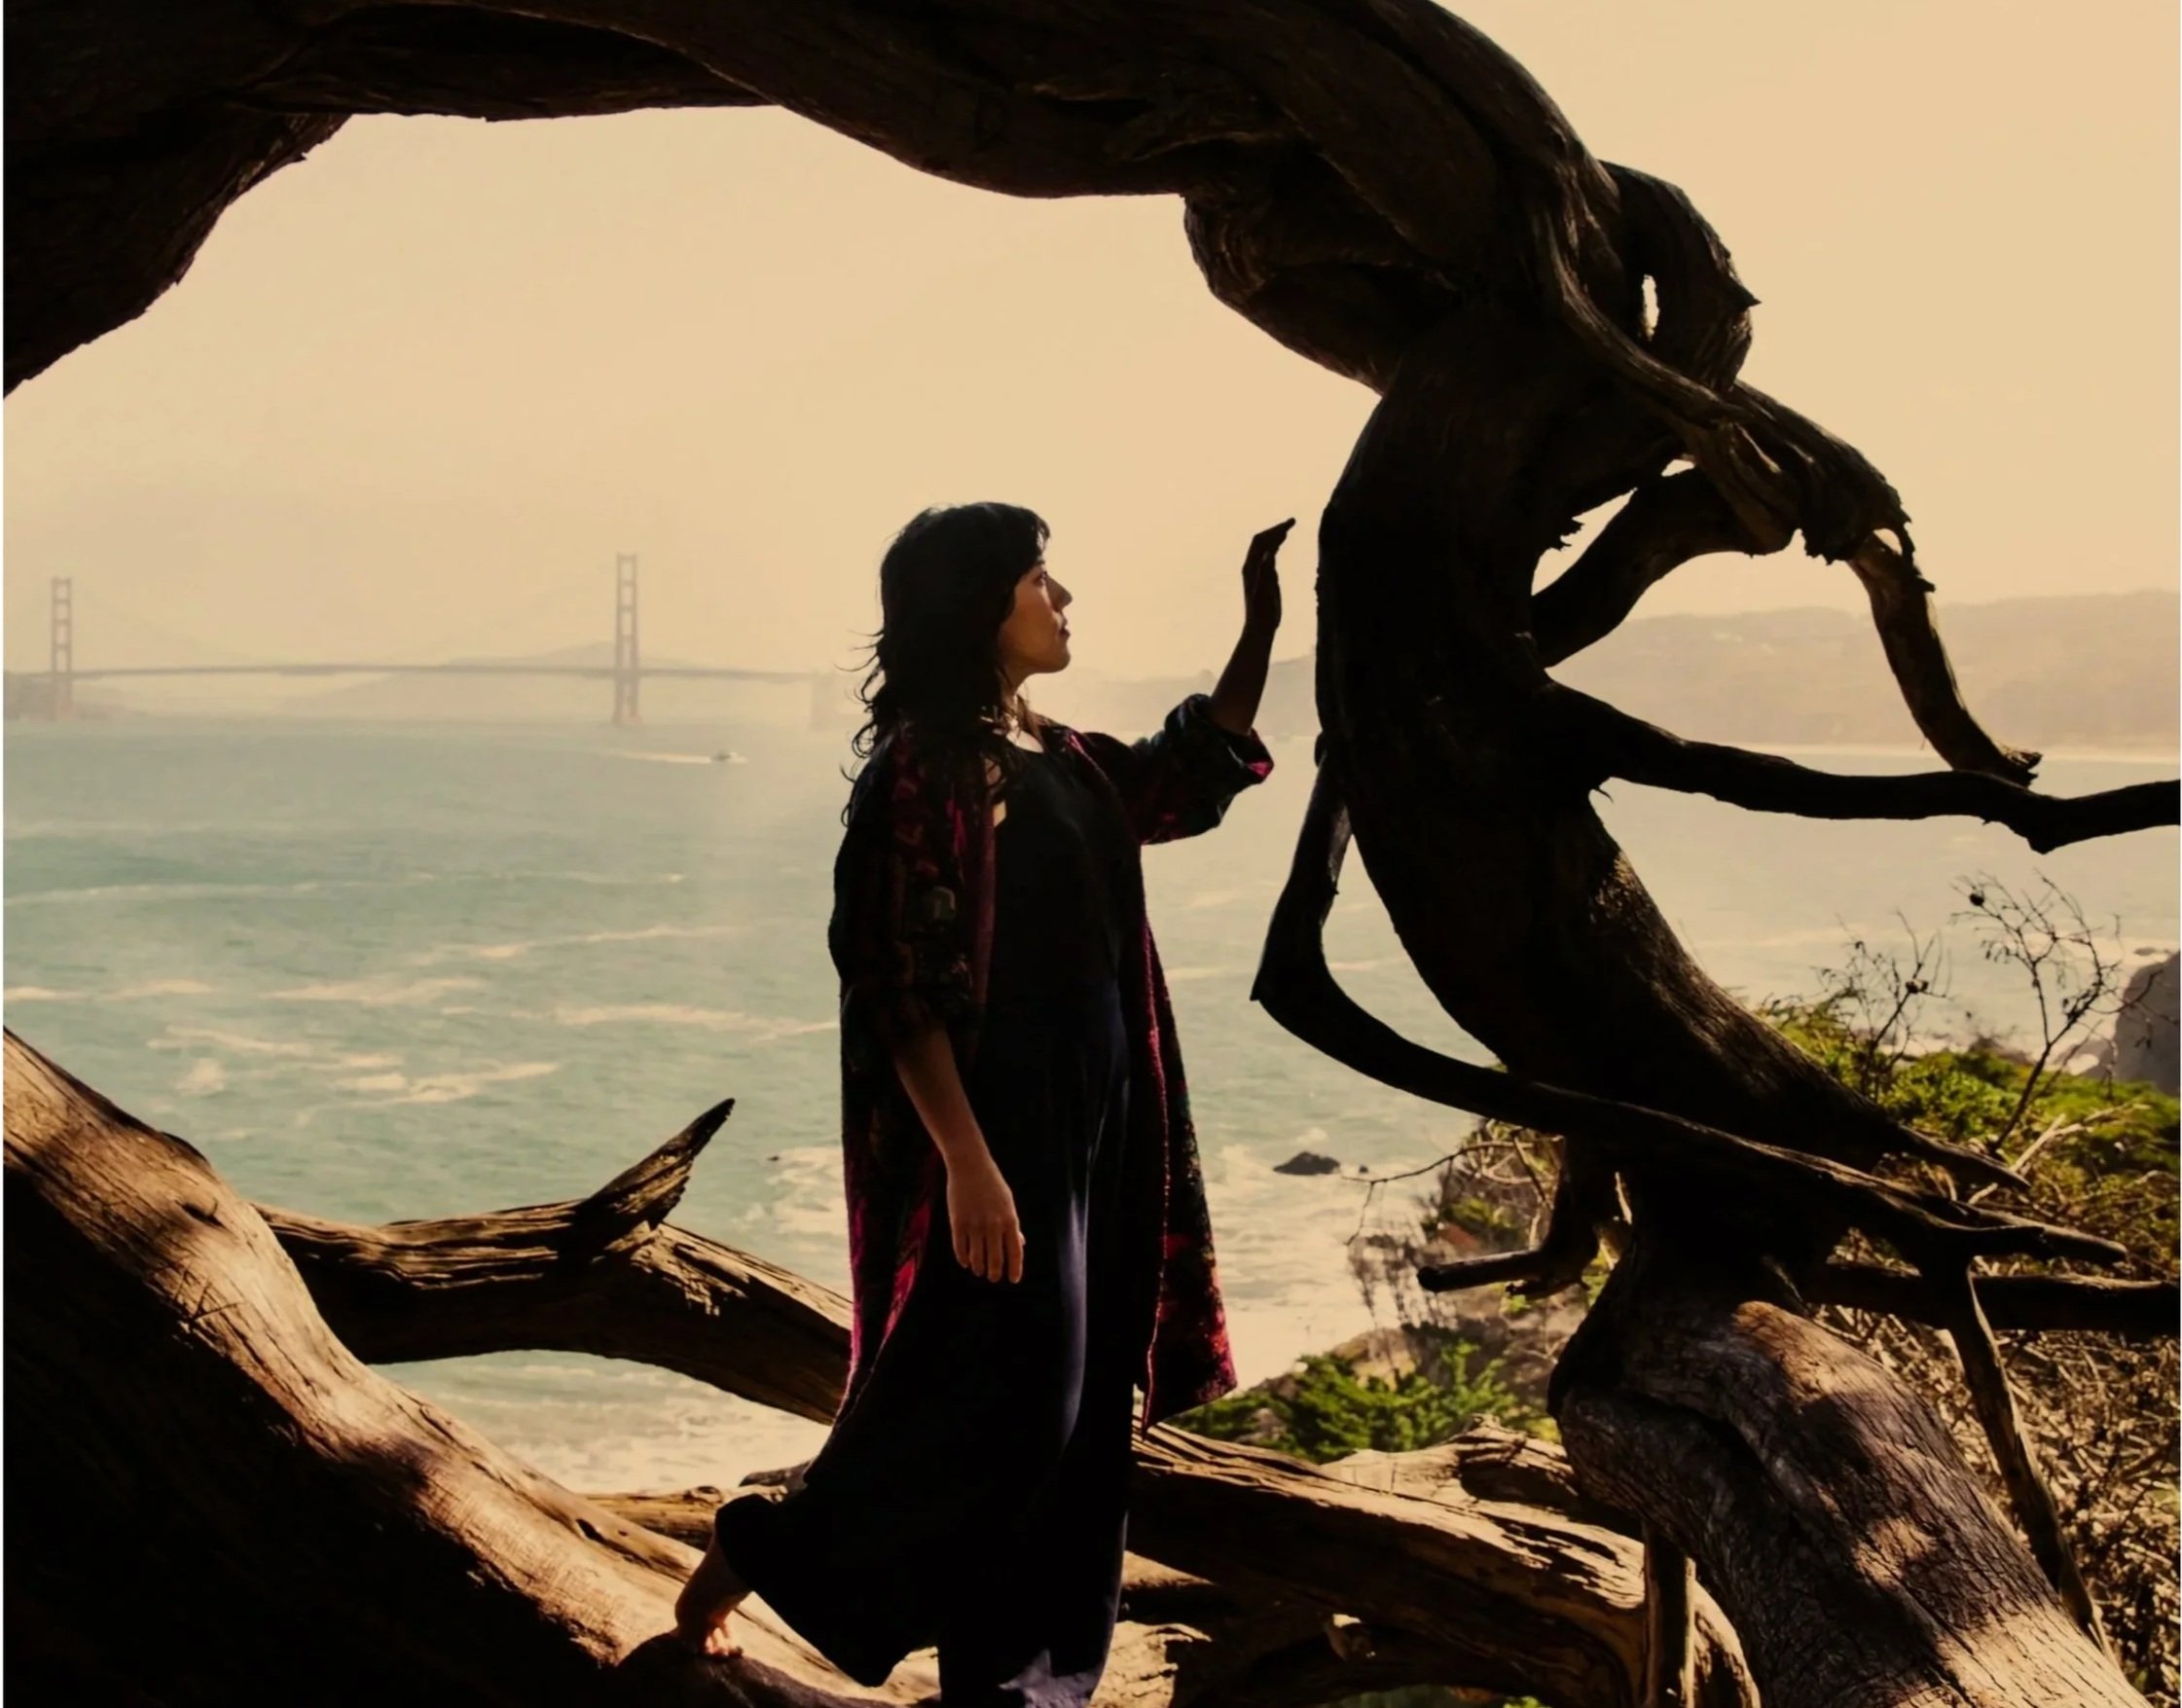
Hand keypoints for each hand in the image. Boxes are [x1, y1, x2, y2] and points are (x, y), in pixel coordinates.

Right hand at [946, 1149, 1024, 1282]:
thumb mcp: (1008, 1202)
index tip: (1013, 1280)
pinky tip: (965, 1262)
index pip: (1015, 1252)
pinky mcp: (957, 1222)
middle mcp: (993, 1225)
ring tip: (979, 1271)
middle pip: (996, 1259)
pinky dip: (963, 1258)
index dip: (1015, 1269)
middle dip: (995, 1273)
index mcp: (1009, 1220)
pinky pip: (960, 1248)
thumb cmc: (992, 1183)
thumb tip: (1020, 1244)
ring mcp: (974, 1225)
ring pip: (977, 1257)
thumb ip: (1013, 1225)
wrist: (970, 1166)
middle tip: (993, 1278)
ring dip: (979, 1268)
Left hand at [1243, 518, 1292, 636]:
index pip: (1260, 541)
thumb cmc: (1261, 612)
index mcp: (1250, 567)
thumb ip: (1265, 572)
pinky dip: (1276, 547)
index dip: (1273, 531)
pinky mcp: (1265, 578)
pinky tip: (1281, 544)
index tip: (1289, 525)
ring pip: (1265, 548)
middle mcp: (1252, 566)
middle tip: (1292, 522)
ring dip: (1276, 536)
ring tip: (1288, 528)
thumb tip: (1269, 552)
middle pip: (1262, 541)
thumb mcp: (1263, 591)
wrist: (1260, 627)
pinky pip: (1269, 557)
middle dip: (1276, 529)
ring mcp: (1259, 572)